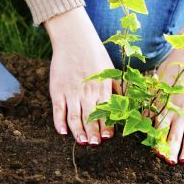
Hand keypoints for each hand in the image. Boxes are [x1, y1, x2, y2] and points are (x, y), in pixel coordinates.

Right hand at [45, 7, 114, 144]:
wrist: (74, 39)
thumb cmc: (94, 54)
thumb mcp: (110, 70)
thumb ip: (116, 87)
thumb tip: (125, 102)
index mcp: (102, 88)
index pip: (105, 112)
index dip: (106, 126)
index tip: (108, 137)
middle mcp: (87, 92)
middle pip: (91, 117)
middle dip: (94, 133)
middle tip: (96, 144)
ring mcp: (71, 92)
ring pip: (75, 117)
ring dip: (79, 131)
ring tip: (83, 142)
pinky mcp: (57, 90)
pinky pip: (58, 110)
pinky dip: (60, 122)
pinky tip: (63, 133)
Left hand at [154, 48, 183, 163]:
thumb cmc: (171, 72)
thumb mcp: (157, 87)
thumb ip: (149, 104)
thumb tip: (139, 118)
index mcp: (166, 109)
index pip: (160, 129)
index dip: (158, 142)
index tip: (156, 153)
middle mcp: (180, 114)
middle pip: (174, 136)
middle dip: (170, 150)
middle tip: (168, 162)